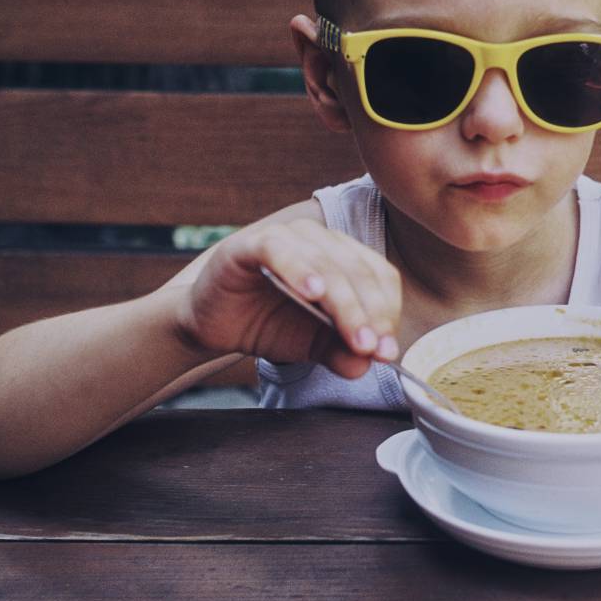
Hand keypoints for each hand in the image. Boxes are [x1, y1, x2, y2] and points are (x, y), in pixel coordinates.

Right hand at [177, 218, 401, 377]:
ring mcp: (288, 237)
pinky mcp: (253, 244)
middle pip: (358, 272)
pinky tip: (313, 293)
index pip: (380, 277)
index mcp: (343, 257)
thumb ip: (342, 350)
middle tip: (373, 349)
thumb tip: (369, 363)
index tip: (387, 350)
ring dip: (344, 303)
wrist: (213, 325)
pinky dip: (299, 270)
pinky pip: (282, 251)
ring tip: (355, 336)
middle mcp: (320, 240)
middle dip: (369, 314)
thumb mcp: (313, 344)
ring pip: (327, 264)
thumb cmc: (266, 325)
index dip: (388, 312)